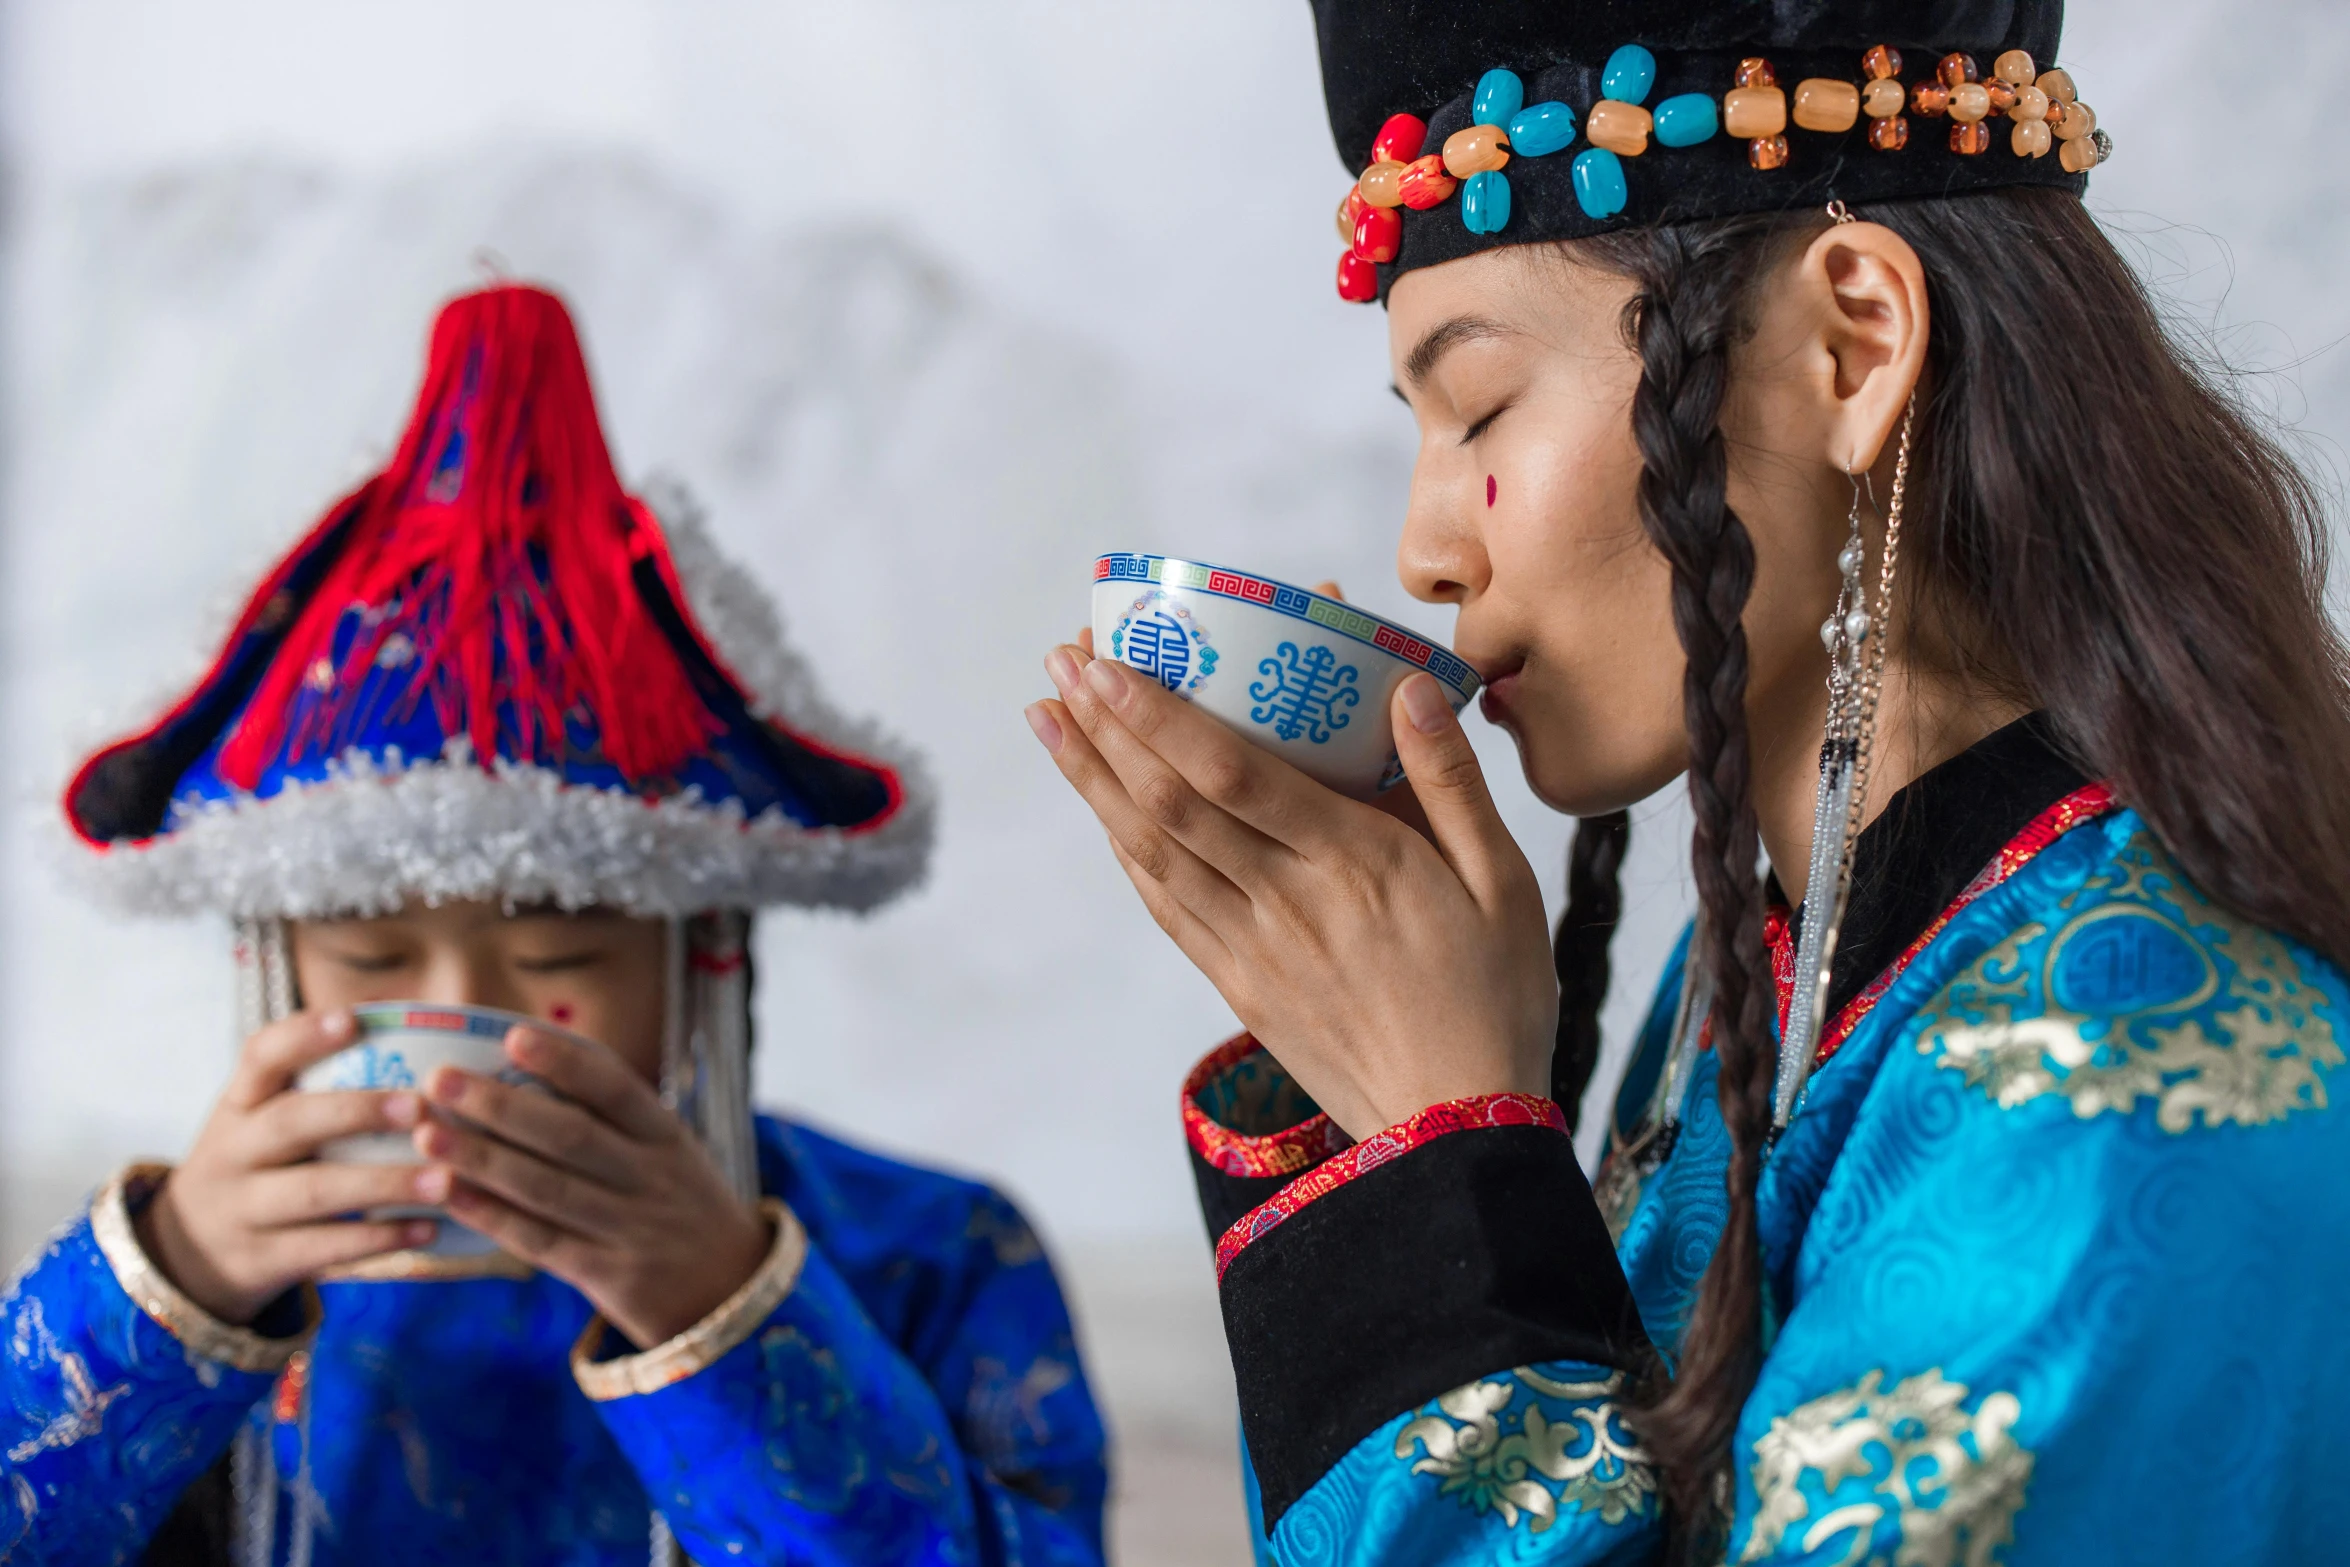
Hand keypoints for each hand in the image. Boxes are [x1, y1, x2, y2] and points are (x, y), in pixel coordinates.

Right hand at [138, 1010, 438, 1325]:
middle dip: (357, 1112)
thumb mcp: (258, 1120)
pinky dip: (380, 1238)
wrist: (190, 1253)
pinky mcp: (262, 1258)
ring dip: (386, 1184)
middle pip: (289, 1124)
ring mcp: (243, 1208)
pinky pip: (325, 1247)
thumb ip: (313, 1085)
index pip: (258, 1057)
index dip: (303, 1035)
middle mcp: (233, 1151)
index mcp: (239, 1104)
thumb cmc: (256, 1164)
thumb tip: (405, 1024)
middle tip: (420, 1106)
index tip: (353, 1018)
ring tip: (445, 1179)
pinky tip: (429, 1227)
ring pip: (315, 1193)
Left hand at [415, 1028, 770, 1348]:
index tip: (512, 1035)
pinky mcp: (608, 1275)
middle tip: (441, 1079)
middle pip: (570, 1136)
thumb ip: (614, 1117)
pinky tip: (450, 1194)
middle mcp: (651, 1177)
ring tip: (426, 1132)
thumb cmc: (681, 1204)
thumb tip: (527, 1061)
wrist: (731, 1290)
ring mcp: (631, 1228)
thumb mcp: (670, 1151)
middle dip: (500, 1106)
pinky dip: (493, 1217)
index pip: (615, 1087)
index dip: (565, 1060)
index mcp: (666, 1135)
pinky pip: (541, 1242)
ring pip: (547, 1188)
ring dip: (482, 1159)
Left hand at [1027, 642, 1556, 1139]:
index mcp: (1353, 862)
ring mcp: (1251, 947)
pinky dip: (1125, 851)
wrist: (1457, 1130)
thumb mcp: (1505, 882)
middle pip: (1170, 804)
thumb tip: (1411, 688)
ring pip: (1152, 851)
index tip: (1107, 664)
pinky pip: (1166, 907)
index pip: (1232, 774)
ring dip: (1094, 781)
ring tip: (1048, 718)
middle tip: (1061, 661)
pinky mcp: (1238, 985)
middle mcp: (1285, 900)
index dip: (1160, 717)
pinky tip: (1102, 811)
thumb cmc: (1495, 997)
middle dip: (1106, 728)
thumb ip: (1453, 782)